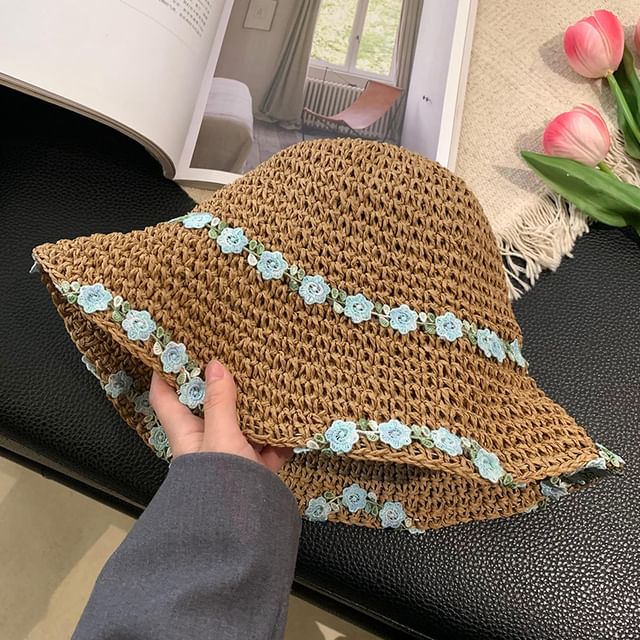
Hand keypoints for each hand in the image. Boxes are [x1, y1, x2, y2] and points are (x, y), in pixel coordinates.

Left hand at [149, 360, 292, 472]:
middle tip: (231, 354)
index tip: (171, 346)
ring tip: (266, 379)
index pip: (165, 397)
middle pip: (206, 406)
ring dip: (252, 407)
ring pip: (240, 424)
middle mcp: (205, 443)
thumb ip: (220, 403)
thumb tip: (214, 365)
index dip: (163, 372)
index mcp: (186, 433)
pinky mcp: (255, 470)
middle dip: (217, 383)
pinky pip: (267, 446)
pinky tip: (293, 419)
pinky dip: (278, 435)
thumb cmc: (222, 481)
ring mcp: (231, 456)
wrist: (244, 533)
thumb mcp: (221, 436)